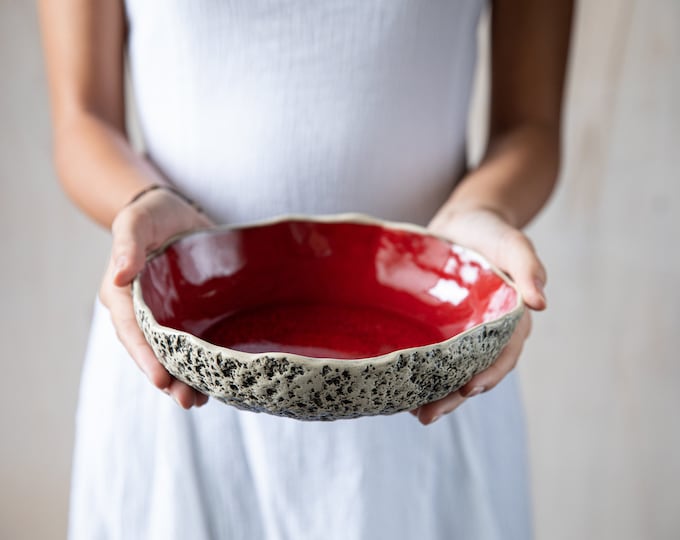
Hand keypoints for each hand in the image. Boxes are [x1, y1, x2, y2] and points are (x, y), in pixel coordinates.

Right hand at [99, 187, 213, 408]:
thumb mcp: (137, 222)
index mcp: (123, 296)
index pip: (132, 332)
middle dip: (168, 378)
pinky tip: (218, 381)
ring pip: (174, 354)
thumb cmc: (152, 214)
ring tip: (200, 401)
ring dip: (185, 379)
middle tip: (186, 401)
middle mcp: (143, 313)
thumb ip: (128, 245)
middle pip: (152, 352)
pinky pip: (194, 342)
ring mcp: (168, 316)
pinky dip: (203, 362)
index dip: (145, 356)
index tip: (160, 378)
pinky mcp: (190, 314)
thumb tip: (119, 275)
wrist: (176, 211)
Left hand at [410, 208, 546, 424]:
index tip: (470, 388)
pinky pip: (430, 354)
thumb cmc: (493, 232)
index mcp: (509, 320)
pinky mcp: (436, 326)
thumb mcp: (514, 243)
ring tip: (412, 413)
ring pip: (449, 369)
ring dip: (435, 393)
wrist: (464, 221)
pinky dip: (420, 372)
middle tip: (428, 416)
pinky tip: (400, 387)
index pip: (503, 355)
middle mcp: (485, 333)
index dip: (490, 374)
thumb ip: (529, 268)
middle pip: (472, 372)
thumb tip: (542, 304)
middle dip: (453, 397)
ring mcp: (459, 332)